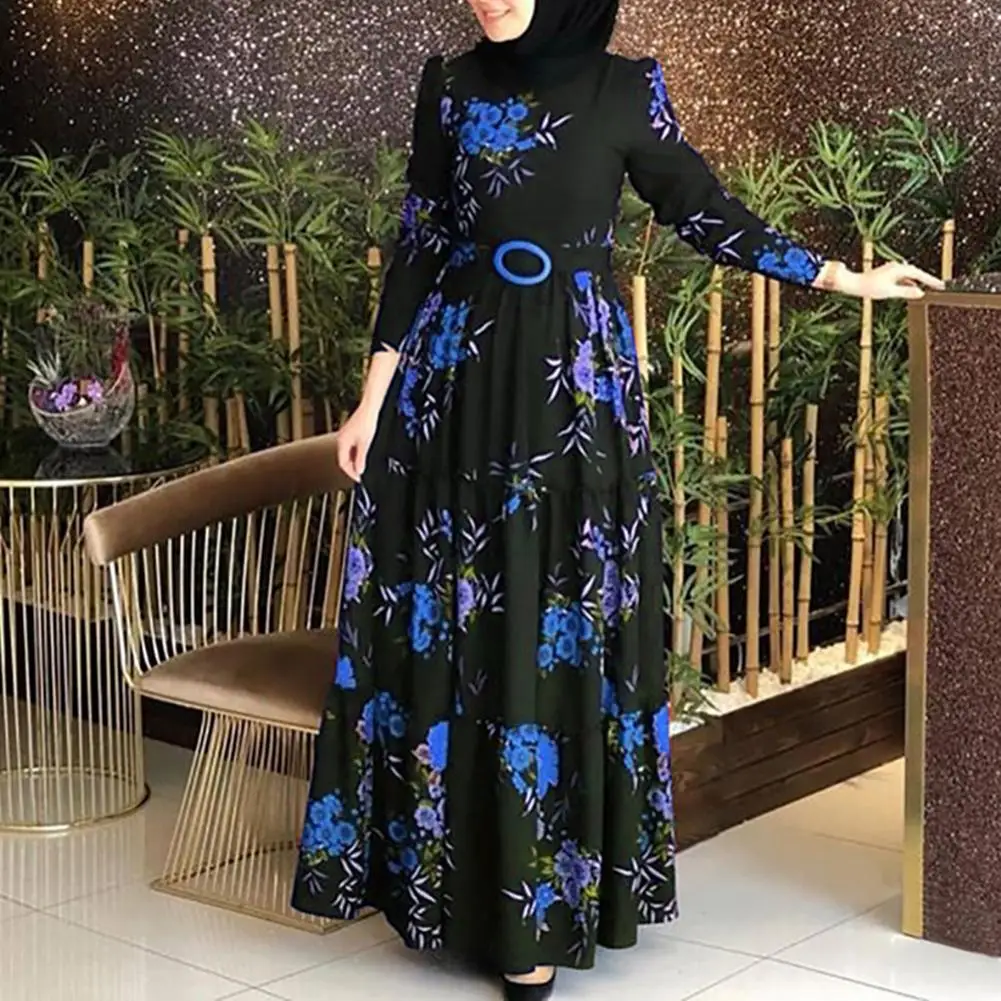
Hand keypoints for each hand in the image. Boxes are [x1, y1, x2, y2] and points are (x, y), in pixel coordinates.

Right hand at [336, 405, 378, 482]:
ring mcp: (345, 436)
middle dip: (352, 468)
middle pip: (343, 459)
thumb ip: (361, 458)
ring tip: (362, 466)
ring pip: (347, 453)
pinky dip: (355, 454)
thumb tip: (359, 470)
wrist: (369, 409)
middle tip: (360, 474)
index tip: (358, 478)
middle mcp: (341, 439)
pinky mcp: (350, 433)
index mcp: (342, 443)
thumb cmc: (366, 422)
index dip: (350, 472)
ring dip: (354, 461)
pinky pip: (350, 447)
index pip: (342, 463)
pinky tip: (362, 455)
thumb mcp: (365, 444)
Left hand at [821, 261, 944, 299]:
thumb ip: (906, 292)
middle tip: (940, 287)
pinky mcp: (890, 274)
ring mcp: (894, 270)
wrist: (855, 284)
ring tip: (930, 288)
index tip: (941, 286)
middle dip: (928, 280)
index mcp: (900, 270)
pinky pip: (904, 279)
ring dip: (919, 282)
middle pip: (917, 274)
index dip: (931, 280)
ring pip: (910, 276)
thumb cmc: (870, 287)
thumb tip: (920, 293)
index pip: (920, 275)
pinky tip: (914, 289)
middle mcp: (898, 267)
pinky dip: (910, 284)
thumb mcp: (890, 292)